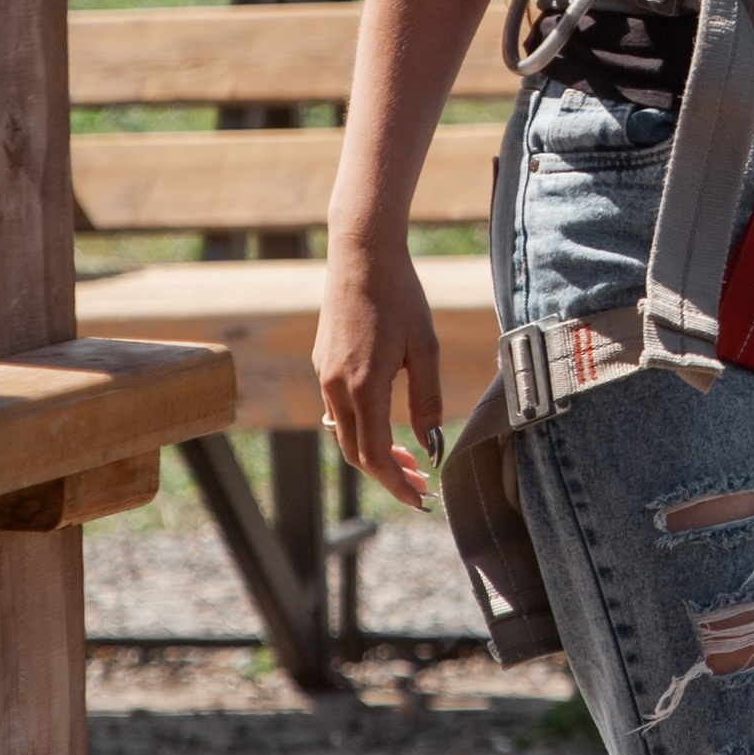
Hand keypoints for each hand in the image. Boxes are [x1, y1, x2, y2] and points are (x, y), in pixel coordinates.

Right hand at [315, 235, 444, 509]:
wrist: (361, 254)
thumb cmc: (400, 296)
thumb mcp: (426, 348)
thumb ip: (427, 400)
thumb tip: (430, 444)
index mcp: (363, 386)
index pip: (373, 455)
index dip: (396, 485)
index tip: (420, 500)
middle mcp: (336, 386)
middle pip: (355, 452)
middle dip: (387, 475)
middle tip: (420, 486)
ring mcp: (325, 374)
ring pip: (344, 433)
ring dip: (373, 454)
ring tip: (408, 461)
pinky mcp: (323, 363)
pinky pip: (338, 410)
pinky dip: (360, 429)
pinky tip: (383, 427)